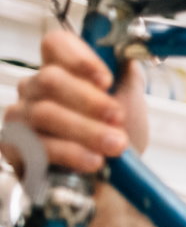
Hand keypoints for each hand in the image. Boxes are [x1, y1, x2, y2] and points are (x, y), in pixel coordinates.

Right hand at [4, 30, 149, 173]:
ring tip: (115, 146)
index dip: (79, 58)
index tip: (107, 80)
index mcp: (62, 71)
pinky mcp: (14, 147)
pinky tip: (93, 162)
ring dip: (86, 130)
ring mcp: (20, 117)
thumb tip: (127, 50)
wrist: (114, 182)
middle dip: (90, 101)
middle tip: (118, 118)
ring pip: (44, 113)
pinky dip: (70, 153)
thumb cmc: (119, 137)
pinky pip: (37, 145)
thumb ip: (126, 74)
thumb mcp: (130, 101)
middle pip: (50, 79)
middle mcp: (35, 90)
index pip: (55, 44)